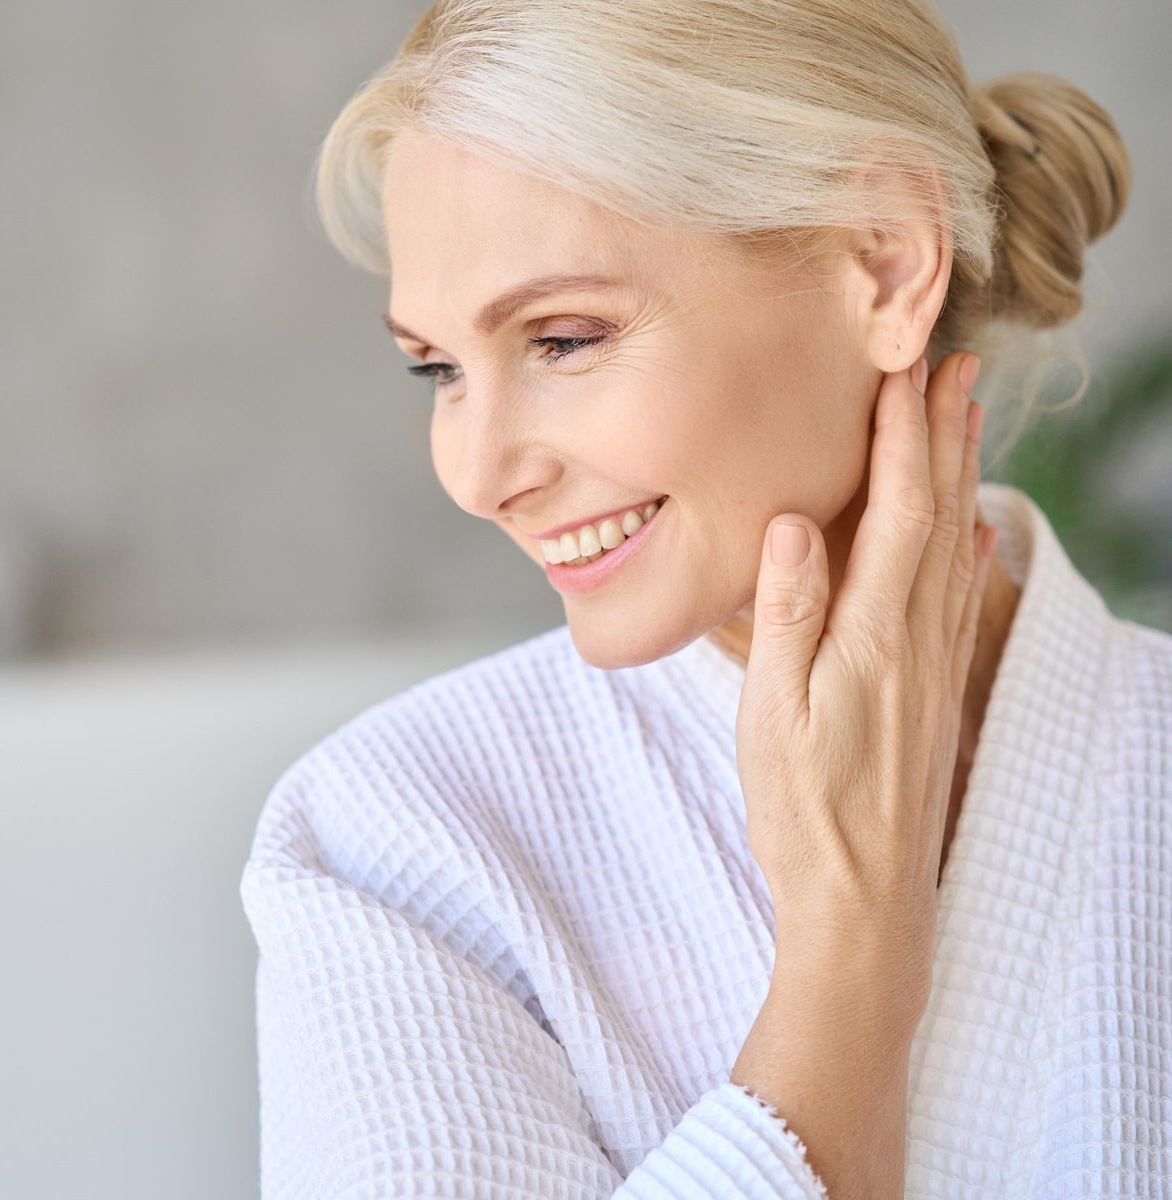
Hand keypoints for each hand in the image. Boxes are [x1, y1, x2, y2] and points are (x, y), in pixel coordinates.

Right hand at [734, 351, 996, 1007]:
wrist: (865, 899)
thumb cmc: (804, 812)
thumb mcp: (773, 715)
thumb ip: (787, 615)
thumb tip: (798, 524)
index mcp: (872, 640)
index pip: (895, 516)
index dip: (902, 440)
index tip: (902, 373)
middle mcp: (916, 643)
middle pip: (939, 518)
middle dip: (946, 436)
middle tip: (955, 366)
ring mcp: (932, 668)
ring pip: (954, 550)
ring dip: (960, 478)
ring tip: (966, 421)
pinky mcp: (933, 694)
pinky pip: (957, 599)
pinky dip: (966, 548)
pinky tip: (970, 533)